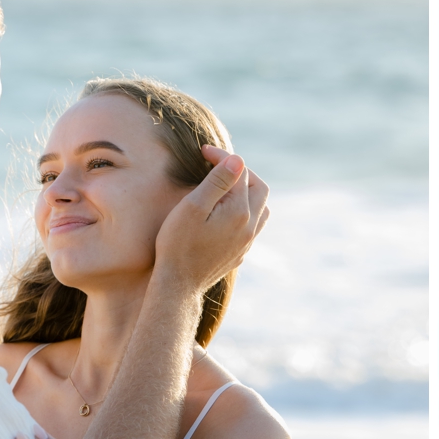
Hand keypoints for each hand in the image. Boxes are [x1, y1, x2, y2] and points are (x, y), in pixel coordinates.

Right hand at [152, 148, 269, 293]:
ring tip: (227, 186)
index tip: (204, 152)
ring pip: (261, 207)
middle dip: (241, 172)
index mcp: (240, 211)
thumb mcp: (193, 206)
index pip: (239, 171)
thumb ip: (218, 181)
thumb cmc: (178, 244)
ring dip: (248, 191)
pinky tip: (227, 212)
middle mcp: (250, 226)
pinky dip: (246, 210)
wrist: (178, 286)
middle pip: (259, 187)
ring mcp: (247, 242)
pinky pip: (253, 225)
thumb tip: (238, 160)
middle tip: (218, 165)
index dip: (222, 157)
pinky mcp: (241, 253)